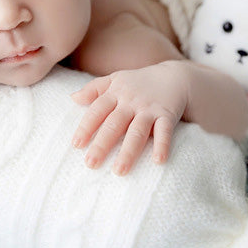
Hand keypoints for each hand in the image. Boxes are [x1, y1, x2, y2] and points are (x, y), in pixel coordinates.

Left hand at [70, 61, 188, 175]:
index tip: (77, 145)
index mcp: (116, 93)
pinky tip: (158, 161)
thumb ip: (94, 88)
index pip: (98, 110)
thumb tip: (72, 98)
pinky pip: (165, 131)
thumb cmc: (139, 82)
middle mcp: (131, 101)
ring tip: (119, 171)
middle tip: (91, 164)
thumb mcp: (116, 79)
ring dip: (129, 151)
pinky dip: (163, 145)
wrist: (175, 76)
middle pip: (115, 124)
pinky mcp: (167, 115)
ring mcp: (150, 109)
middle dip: (102, 144)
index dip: (87, 127)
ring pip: (137, 131)